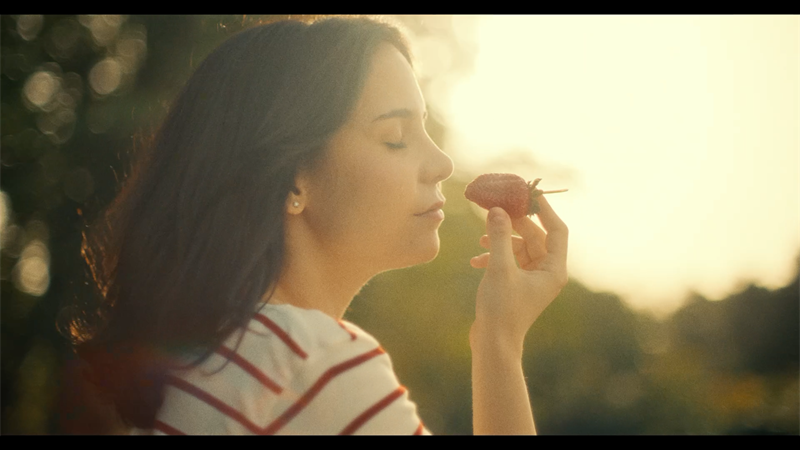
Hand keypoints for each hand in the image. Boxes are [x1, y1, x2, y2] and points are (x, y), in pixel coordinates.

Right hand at [470, 196, 568, 351]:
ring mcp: (532, 279)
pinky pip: (509, 261)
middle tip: (496, 208)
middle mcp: (547, 273)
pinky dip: (494, 257)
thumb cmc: (501, 308)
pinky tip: (475, 261)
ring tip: (480, 238)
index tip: (528, 193)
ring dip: (500, 240)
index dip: (544, 210)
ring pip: (520, 247)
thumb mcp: (499, 268)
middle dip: (514, 223)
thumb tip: (498, 209)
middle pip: (535, 236)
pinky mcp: (517, 285)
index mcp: (553, 269)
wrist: (493, 343)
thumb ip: (498, 236)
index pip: (557, 230)